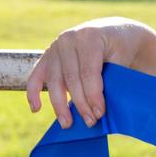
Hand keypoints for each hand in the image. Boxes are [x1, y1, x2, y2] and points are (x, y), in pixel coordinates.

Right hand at [25, 17, 148, 128]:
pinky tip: (36, 109)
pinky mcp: (48, 55)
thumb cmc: (122, 49)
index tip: (99, 114)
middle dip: (80, 104)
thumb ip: (111, 78)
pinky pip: (36, 75)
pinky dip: (33, 92)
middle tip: (90, 122)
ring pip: (54, 80)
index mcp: (89, 37)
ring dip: (59, 105)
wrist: (115, 32)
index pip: (88, 73)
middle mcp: (68, 39)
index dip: (93, 96)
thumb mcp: (122, 58)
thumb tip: (98, 109)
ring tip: (67, 123)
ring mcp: (55, 46)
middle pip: (70, 79)